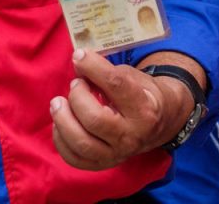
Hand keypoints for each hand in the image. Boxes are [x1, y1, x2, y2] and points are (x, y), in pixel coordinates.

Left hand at [51, 49, 193, 168]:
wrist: (160, 121)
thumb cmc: (140, 93)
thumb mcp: (130, 76)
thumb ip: (103, 71)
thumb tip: (77, 62)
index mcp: (144, 108)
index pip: (115, 84)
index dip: (92, 66)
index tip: (79, 56)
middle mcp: (133, 136)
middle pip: (94, 119)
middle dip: (77, 97)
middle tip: (76, 84)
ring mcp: (118, 154)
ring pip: (82, 142)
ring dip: (62, 119)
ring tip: (59, 103)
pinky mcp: (104, 163)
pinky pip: (74, 158)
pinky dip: (60, 139)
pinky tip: (61, 122)